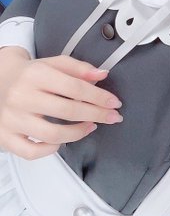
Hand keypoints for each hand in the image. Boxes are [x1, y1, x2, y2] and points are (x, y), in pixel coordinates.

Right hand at [0, 47, 122, 159]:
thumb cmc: (29, 73)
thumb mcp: (53, 63)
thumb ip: (79, 68)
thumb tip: (102, 75)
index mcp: (36, 75)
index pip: (75, 88)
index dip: (99, 97)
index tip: (114, 103)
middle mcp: (22, 96)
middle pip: (68, 111)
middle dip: (96, 115)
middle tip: (111, 117)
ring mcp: (12, 119)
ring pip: (52, 134)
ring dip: (78, 133)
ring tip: (90, 126)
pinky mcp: (5, 136)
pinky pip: (31, 152)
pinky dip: (51, 149)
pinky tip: (61, 140)